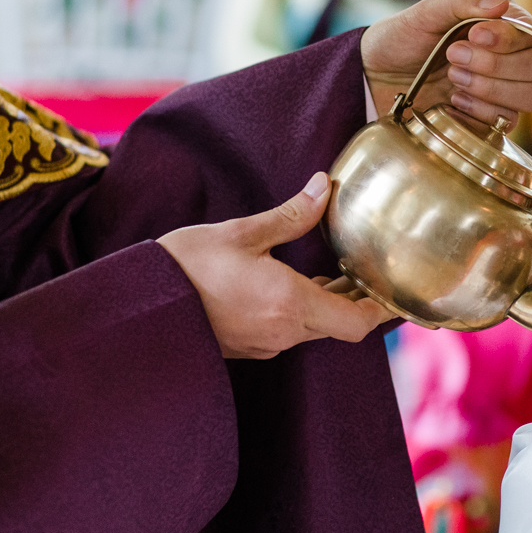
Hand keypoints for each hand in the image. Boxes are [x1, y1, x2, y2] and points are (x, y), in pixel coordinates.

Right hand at [157, 173, 388, 358]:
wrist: (137, 307)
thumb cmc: (185, 267)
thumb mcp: (241, 233)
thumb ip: (290, 216)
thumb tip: (325, 187)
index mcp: (290, 305)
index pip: (356, 323)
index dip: (381, 310)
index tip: (394, 291)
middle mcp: (283, 332)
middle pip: (339, 324)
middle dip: (355, 299)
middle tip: (367, 270)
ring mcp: (264, 343)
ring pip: (313, 328)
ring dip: (327, 302)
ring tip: (334, 270)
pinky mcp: (247, 345)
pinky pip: (288, 331)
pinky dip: (301, 309)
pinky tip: (294, 282)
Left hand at [361, 0, 531, 127]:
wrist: (375, 77)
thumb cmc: (402, 38)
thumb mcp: (425, 12)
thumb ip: (462, 0)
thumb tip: (502, 4)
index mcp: (500, 26)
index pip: (531, 33)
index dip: (507, 38)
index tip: (473, 34)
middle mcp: (508, 57)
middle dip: (494, 64)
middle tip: (452, 57)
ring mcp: (502, 90)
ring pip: (531, 96)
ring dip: (491, 88)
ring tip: (453, 79)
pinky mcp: (490, 118)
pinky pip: (509, 121)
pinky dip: (481, 111)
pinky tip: (453, 101)